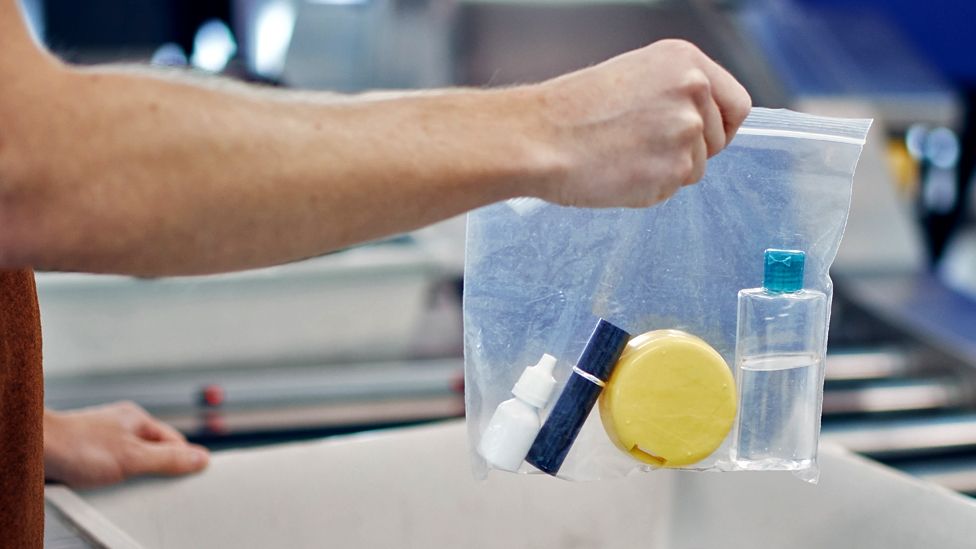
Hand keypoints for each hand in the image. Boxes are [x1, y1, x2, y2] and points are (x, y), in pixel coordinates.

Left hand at [44, 402, 209, 488]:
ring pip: (130, 462)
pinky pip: (108, 469)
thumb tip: (200, 458)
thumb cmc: (76, 446)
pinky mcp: (85, 454)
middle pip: (152, 452)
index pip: (174, 440)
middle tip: (147, 481)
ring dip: (127, 477)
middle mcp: (120, 426)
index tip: (187, 475)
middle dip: (152, 470)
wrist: (34, 449)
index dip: (181, 459)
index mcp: (136, 418)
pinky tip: (102, 486)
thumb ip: (168, 459)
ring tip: (118, 484)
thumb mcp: (133, 457)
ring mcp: (102, 439)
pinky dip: (108, 481)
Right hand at [531, 39, 751, 207]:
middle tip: (642, 148)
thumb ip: (673, 94)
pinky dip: (647, 189)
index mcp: (685, 62)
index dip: (721, 125)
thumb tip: (698, 123)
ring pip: (694, 170)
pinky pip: (671, 191)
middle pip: (718, 141)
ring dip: (664, 172)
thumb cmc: (570, 111)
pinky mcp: (672, 171)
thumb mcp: (632, 78)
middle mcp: (693, 93)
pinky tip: (617, 172)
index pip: (737, 103)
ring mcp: (685, 133)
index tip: (704, 136)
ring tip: (622, 157)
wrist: (539, 138)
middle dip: (688, 151)